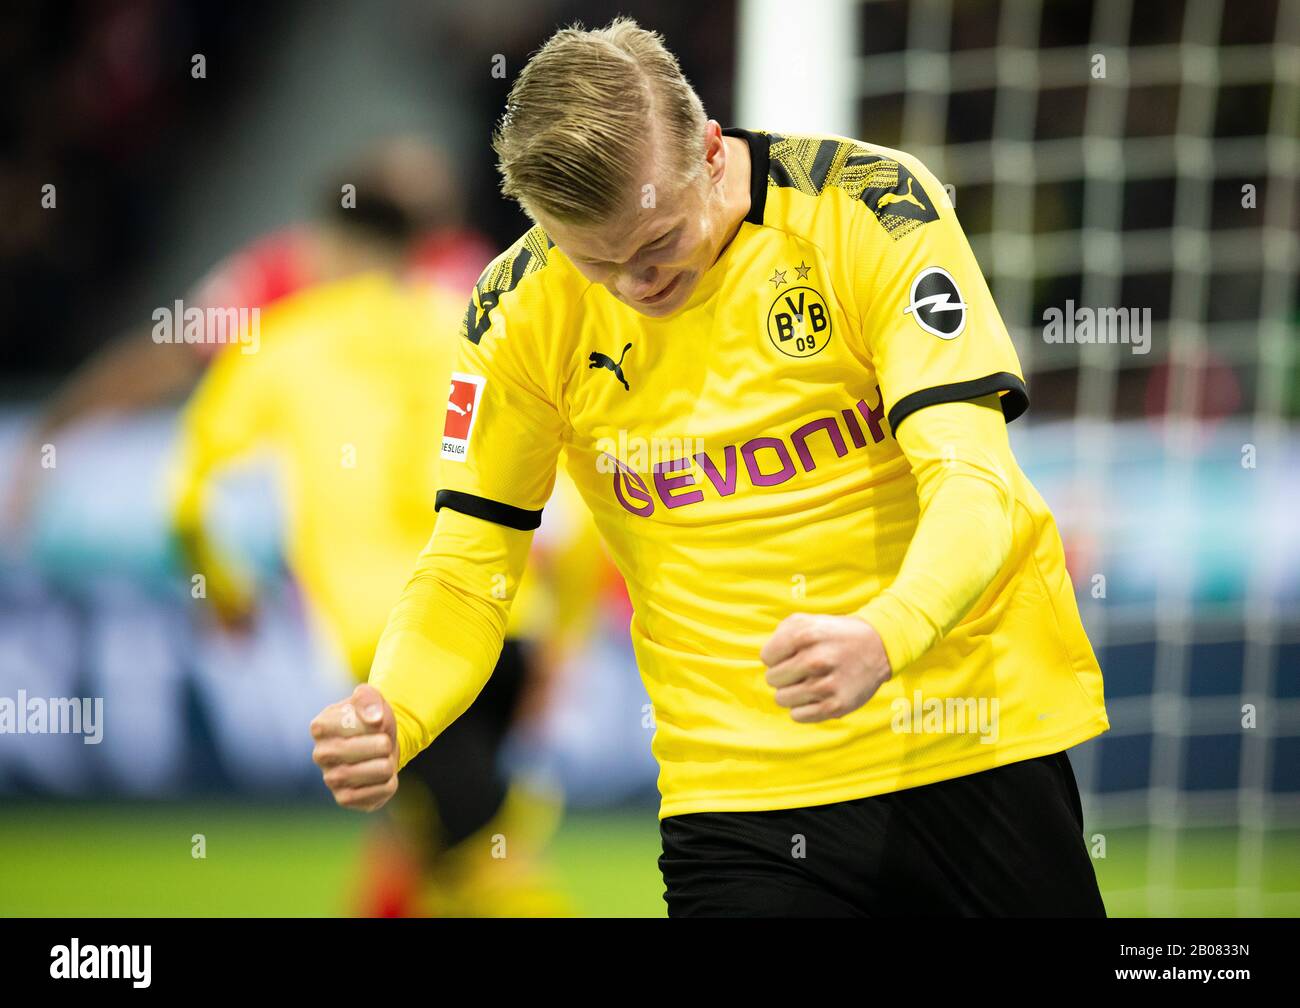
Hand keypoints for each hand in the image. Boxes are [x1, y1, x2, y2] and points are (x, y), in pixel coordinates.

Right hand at [310, 683, 398, 811]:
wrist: (375, 746)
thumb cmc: (371, 720)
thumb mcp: (372, 699)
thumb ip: (369, 698)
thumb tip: (375, 719)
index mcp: (320, 726)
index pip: (364, 722)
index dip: (379, 720)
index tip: (373, 721)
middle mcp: (320, 754)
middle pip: (379, 746)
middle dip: (388, 741)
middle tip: (379, 742)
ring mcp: (331, 779)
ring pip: (384, 769)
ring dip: (389, 761)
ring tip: (378, 758)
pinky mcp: (345, 799)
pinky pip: (385, 789)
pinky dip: (390, 781)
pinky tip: (376, 776)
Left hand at [760, 613, 892, 722]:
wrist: (878, 647)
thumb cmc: (834, 635)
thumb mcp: (807, 621)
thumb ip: (780, 635)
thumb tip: (766, 660)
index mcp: (806, 634)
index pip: (766, 657)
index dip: (776, 656)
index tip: (792, 654)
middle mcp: (817, 659)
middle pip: (772, 679)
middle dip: (783, 674)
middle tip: (801, 670)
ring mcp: (828, 685)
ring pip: (782, 699)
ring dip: (791, 692)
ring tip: (808, 682)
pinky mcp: (837, 706)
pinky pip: (798, 716)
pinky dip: (802, 708)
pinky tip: (815, 696)